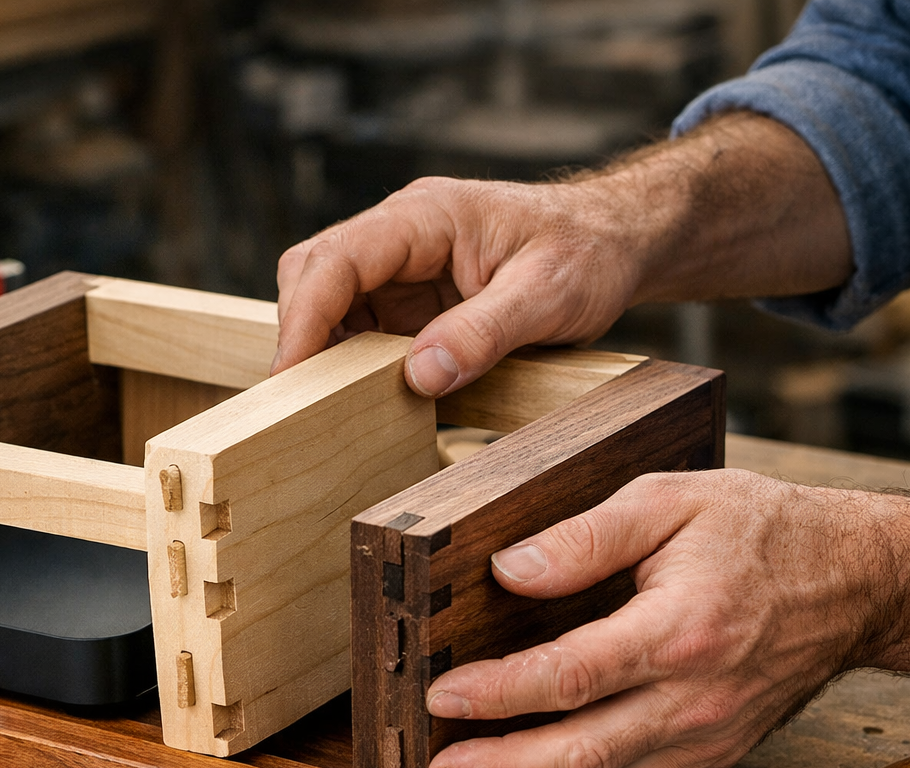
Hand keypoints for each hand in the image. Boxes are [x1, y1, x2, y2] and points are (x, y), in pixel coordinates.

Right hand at [272, 114, 852, 394]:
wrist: (618, 240)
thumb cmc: (590, 252)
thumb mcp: (549, 294)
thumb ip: (485, 332)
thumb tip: (421, 375)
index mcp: (426, 216)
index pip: (336, 260)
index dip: (304, 318)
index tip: (291, 375)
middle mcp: (401, 235)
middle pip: (313, 274)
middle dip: (300, 335)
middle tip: (298, 403)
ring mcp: (400, 267)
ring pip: (327, 302)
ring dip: (322, 353)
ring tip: (325, 409)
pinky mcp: (408, 300)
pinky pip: (358, 327)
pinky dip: (349, 363)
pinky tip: (361, 399)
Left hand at [423, 470, 909, 767]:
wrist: (858, 580)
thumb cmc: (764, 531)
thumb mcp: (672, 498)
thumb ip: (585, 535)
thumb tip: (510, 568)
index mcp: (683, 629)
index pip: (573, 676)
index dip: (500, 693)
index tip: (443, 696)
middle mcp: (696, 698)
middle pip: (584, 756)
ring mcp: (707, 738)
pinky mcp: (712, 757)